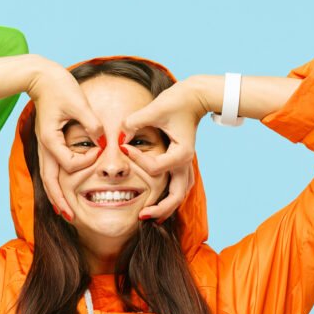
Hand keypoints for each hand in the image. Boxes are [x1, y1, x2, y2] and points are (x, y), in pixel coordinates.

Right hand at [27, 62, 103, 219]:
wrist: (41, 77)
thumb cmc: (59, 87)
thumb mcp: (79, 103)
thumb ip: (92, 124)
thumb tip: (104, 142)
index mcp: (51, 140)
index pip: (70, 163)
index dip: (88, 161)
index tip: (100, 149)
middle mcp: (45, 147)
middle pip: (50, 182)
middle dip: (60, 201)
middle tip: (72, 217)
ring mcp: (44, 147)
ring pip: (48, 179)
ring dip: (57, 196)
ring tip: (66, 212)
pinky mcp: (48, 144)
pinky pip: (51, 170)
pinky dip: (57, 183)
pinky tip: (65, 190)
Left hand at [121, 80, 208, 220]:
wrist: (194, 96)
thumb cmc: (176, 101)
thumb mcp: (154, 109)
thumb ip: (134, 123)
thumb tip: (119, 137)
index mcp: (181, 154)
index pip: (154, 168)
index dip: (137, 161)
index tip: (123, 149)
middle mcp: (186, 162)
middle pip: (176, 195)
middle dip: (159, 208)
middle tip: (140, 216)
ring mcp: (186, 164)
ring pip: (180, 194)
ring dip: (166, 207)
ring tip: (148, 217)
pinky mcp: (183, 162)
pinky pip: (179, 186)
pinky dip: (169, 197)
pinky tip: (157, 204)